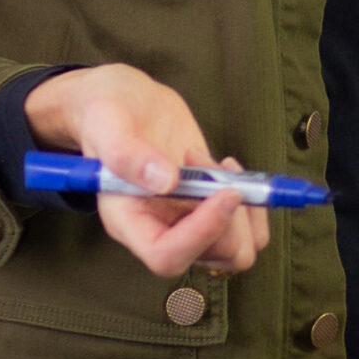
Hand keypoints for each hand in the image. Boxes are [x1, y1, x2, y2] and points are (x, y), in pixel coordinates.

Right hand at [23, 63, 269, 280]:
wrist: (125, 102)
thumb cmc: (106, 113)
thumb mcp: (107, 124)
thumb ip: (126, 152)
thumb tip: (166, 181)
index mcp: (128, 222)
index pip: (166, 256)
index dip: (201, 233)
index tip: (225, 193)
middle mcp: (159, 230)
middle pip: (213, 255)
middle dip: (229, 213)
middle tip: (212, 164)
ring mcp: (187, 222)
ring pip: (237, 250)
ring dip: (244, 209)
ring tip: (217, 163)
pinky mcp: (207, 208)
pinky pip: (246, 229)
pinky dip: (252, 202)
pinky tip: (227, 166)